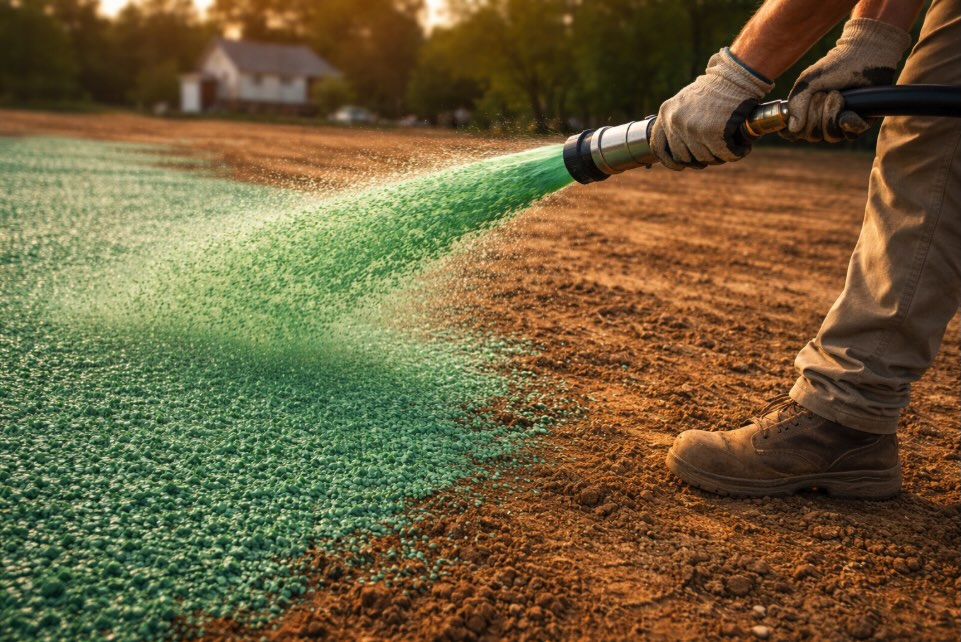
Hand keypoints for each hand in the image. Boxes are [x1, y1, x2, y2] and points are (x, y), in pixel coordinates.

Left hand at [650, 48, 772, 170]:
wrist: (735, 75)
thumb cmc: (715, 88)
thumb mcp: (685, 100)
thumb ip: (678, 120)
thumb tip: (679, 151)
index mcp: (666, 113)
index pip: (658, 146)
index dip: (669, 160)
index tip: (680, 165)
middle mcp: (675, 122)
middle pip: (684, 156)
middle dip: (700, 159)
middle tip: (714, 151)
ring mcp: (693, 129)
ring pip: (704, 158)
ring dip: (719, 156)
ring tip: (729, 145)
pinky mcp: (713, 134)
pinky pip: (724, 155)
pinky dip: (735, 153)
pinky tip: (740, 148)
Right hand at [781, 18, 911, 142]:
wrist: (865, 56)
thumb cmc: (835, 66)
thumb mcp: (807, 83)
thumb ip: (796, 103)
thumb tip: (793, 128)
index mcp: (804, 114)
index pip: (792, 134)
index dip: (795, 126)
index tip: (801, 110)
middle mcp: (821, 123)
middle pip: (811, 135)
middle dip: (816, 113)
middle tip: (825, 93)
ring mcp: (840, 125)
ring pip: (829, 136)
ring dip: (832, 113)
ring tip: (838, 95)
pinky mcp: (859, 124)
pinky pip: (850, 134)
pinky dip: (848, 122)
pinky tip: (848, 112)